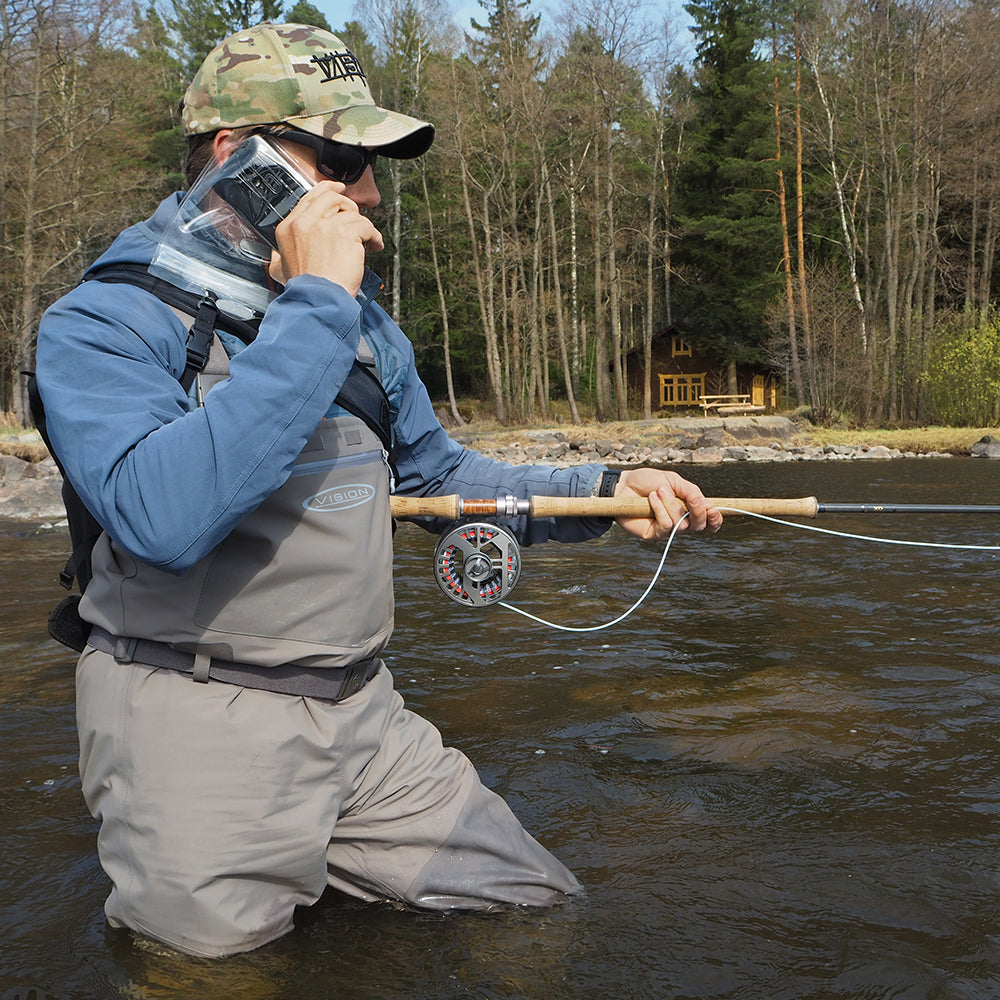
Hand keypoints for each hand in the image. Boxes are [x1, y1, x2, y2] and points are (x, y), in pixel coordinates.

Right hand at [268, 181, 383, 295]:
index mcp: (289, 228)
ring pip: (352, 213)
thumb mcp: (280, 270)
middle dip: (348, 205)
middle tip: (356, 217)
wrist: (318, 301)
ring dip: (363, 227)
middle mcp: (305, 223)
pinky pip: (366, 226)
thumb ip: (278, 257)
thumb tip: (276, 256)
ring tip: (366, 241)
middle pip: (331, 198)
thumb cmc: (305, 291)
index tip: (338, 190)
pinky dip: (374, 237)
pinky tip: (374, 246)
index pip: (309, 198)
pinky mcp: (345, 234)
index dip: (327, 190)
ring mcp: (325, 226)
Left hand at [613, 468, 722, 541]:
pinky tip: (651, 499)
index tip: (713, 509)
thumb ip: (691, 492)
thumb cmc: (647, 482)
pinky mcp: (653, 534)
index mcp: (689, 508)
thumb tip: (705, 504)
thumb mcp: (674, 481)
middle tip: (690, 498)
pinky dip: (660, 509)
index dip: (715, 518)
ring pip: (681, 524)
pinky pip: (666, 525)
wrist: (624, 485)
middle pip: (699, 526)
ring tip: (659, 491)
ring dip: (671, 504)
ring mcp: (667, 529)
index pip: (709, 521)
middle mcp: (680, 521)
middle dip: (698, 512)